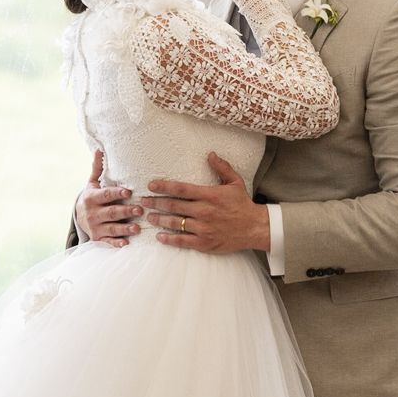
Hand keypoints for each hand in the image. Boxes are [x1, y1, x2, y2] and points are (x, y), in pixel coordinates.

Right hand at [75, 149, 142, 247]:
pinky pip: (108, 242)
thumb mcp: (92, 183)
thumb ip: (97, 168)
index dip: (117, 193)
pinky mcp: (98, 239)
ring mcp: (95, 227)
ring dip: (124, 229)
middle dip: (125, 211)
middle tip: (140, 210)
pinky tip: (126, 244)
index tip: (129, 192)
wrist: (79, 218)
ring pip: (112, 228)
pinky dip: (116, 243)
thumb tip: (99, 149)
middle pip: (111, 212)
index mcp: (91, 198)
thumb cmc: (92, 198)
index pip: (106, 195)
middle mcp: (92, 214)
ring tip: (137, 228)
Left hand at [143, 155, 270, 254]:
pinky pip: (183, 241)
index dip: (164, 186)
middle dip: (155, 203)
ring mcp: (203, 228)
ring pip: (175, 223)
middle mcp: (204, 212)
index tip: (150, 185)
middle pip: (173, 206)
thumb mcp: (235, 182)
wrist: (255, 228)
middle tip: (142, 201)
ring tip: (148, 216)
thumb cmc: (243, 204)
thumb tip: (210, 154)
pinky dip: (169, 239)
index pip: (181, 189)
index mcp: (209, 195)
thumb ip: (221, 168)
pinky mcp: (204, 243)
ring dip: (159, 219)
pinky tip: (159, 236)